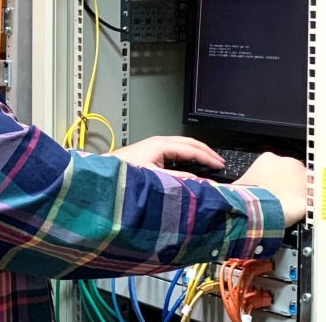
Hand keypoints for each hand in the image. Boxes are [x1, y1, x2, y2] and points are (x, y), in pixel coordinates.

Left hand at [106, 136, 224, 176]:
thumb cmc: (124, 173)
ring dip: (198, 153)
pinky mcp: (151, 152)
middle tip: (220, 163)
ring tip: (210, 162)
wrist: (104, 172)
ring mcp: (155, 145)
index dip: (208, 158)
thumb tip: (200, 182)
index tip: (220, 166)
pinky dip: (188, 155)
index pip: (191, 149)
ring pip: (183, 145)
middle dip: (206, 152)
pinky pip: (176, 150)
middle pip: (189, 143)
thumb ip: (178, 179)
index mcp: (161, 144)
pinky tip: (192, 164)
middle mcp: (159, 142)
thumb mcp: (155, 177)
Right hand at [233, 152, 306, 227]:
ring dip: (298, 192)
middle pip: (292, 171)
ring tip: (288, 205)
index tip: (272, 186)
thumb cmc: (248, 196)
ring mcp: (301, 176)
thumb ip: (245, 180)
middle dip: (288, 183)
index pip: (276, 164)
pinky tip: (298, 210)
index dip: (274, 177)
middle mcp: (287, 162)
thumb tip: (230, 186)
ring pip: (303, 182)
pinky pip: (311, 196)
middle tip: (280, 197)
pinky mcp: (311, 191)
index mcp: (268, 158)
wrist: (259, 210)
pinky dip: (307, 202)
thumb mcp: (241, 183)